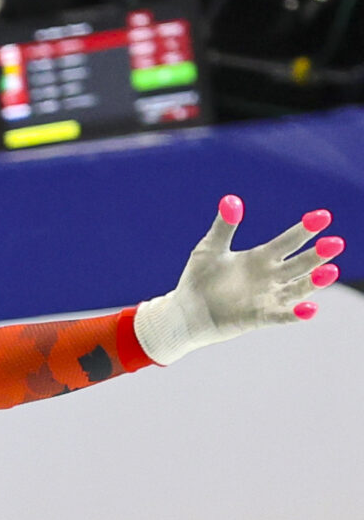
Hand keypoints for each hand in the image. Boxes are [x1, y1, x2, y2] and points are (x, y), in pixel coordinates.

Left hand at [133, 196, 343, 364]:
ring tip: (330, 271)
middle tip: (335, 243)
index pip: (289, 241)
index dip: (305, 230)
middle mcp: (270, 276)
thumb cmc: (198, 279)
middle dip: (318, 254)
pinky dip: (296, 314)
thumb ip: (223, 227)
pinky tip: (310, 309)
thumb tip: (230, 200)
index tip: (322, 216)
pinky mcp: (259, 318)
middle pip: (300, 263)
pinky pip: (282, 316)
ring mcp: (267, 298)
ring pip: (298, 288)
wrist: (184, 312)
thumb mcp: (210, 249)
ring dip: (314, 281)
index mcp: (261, 257)